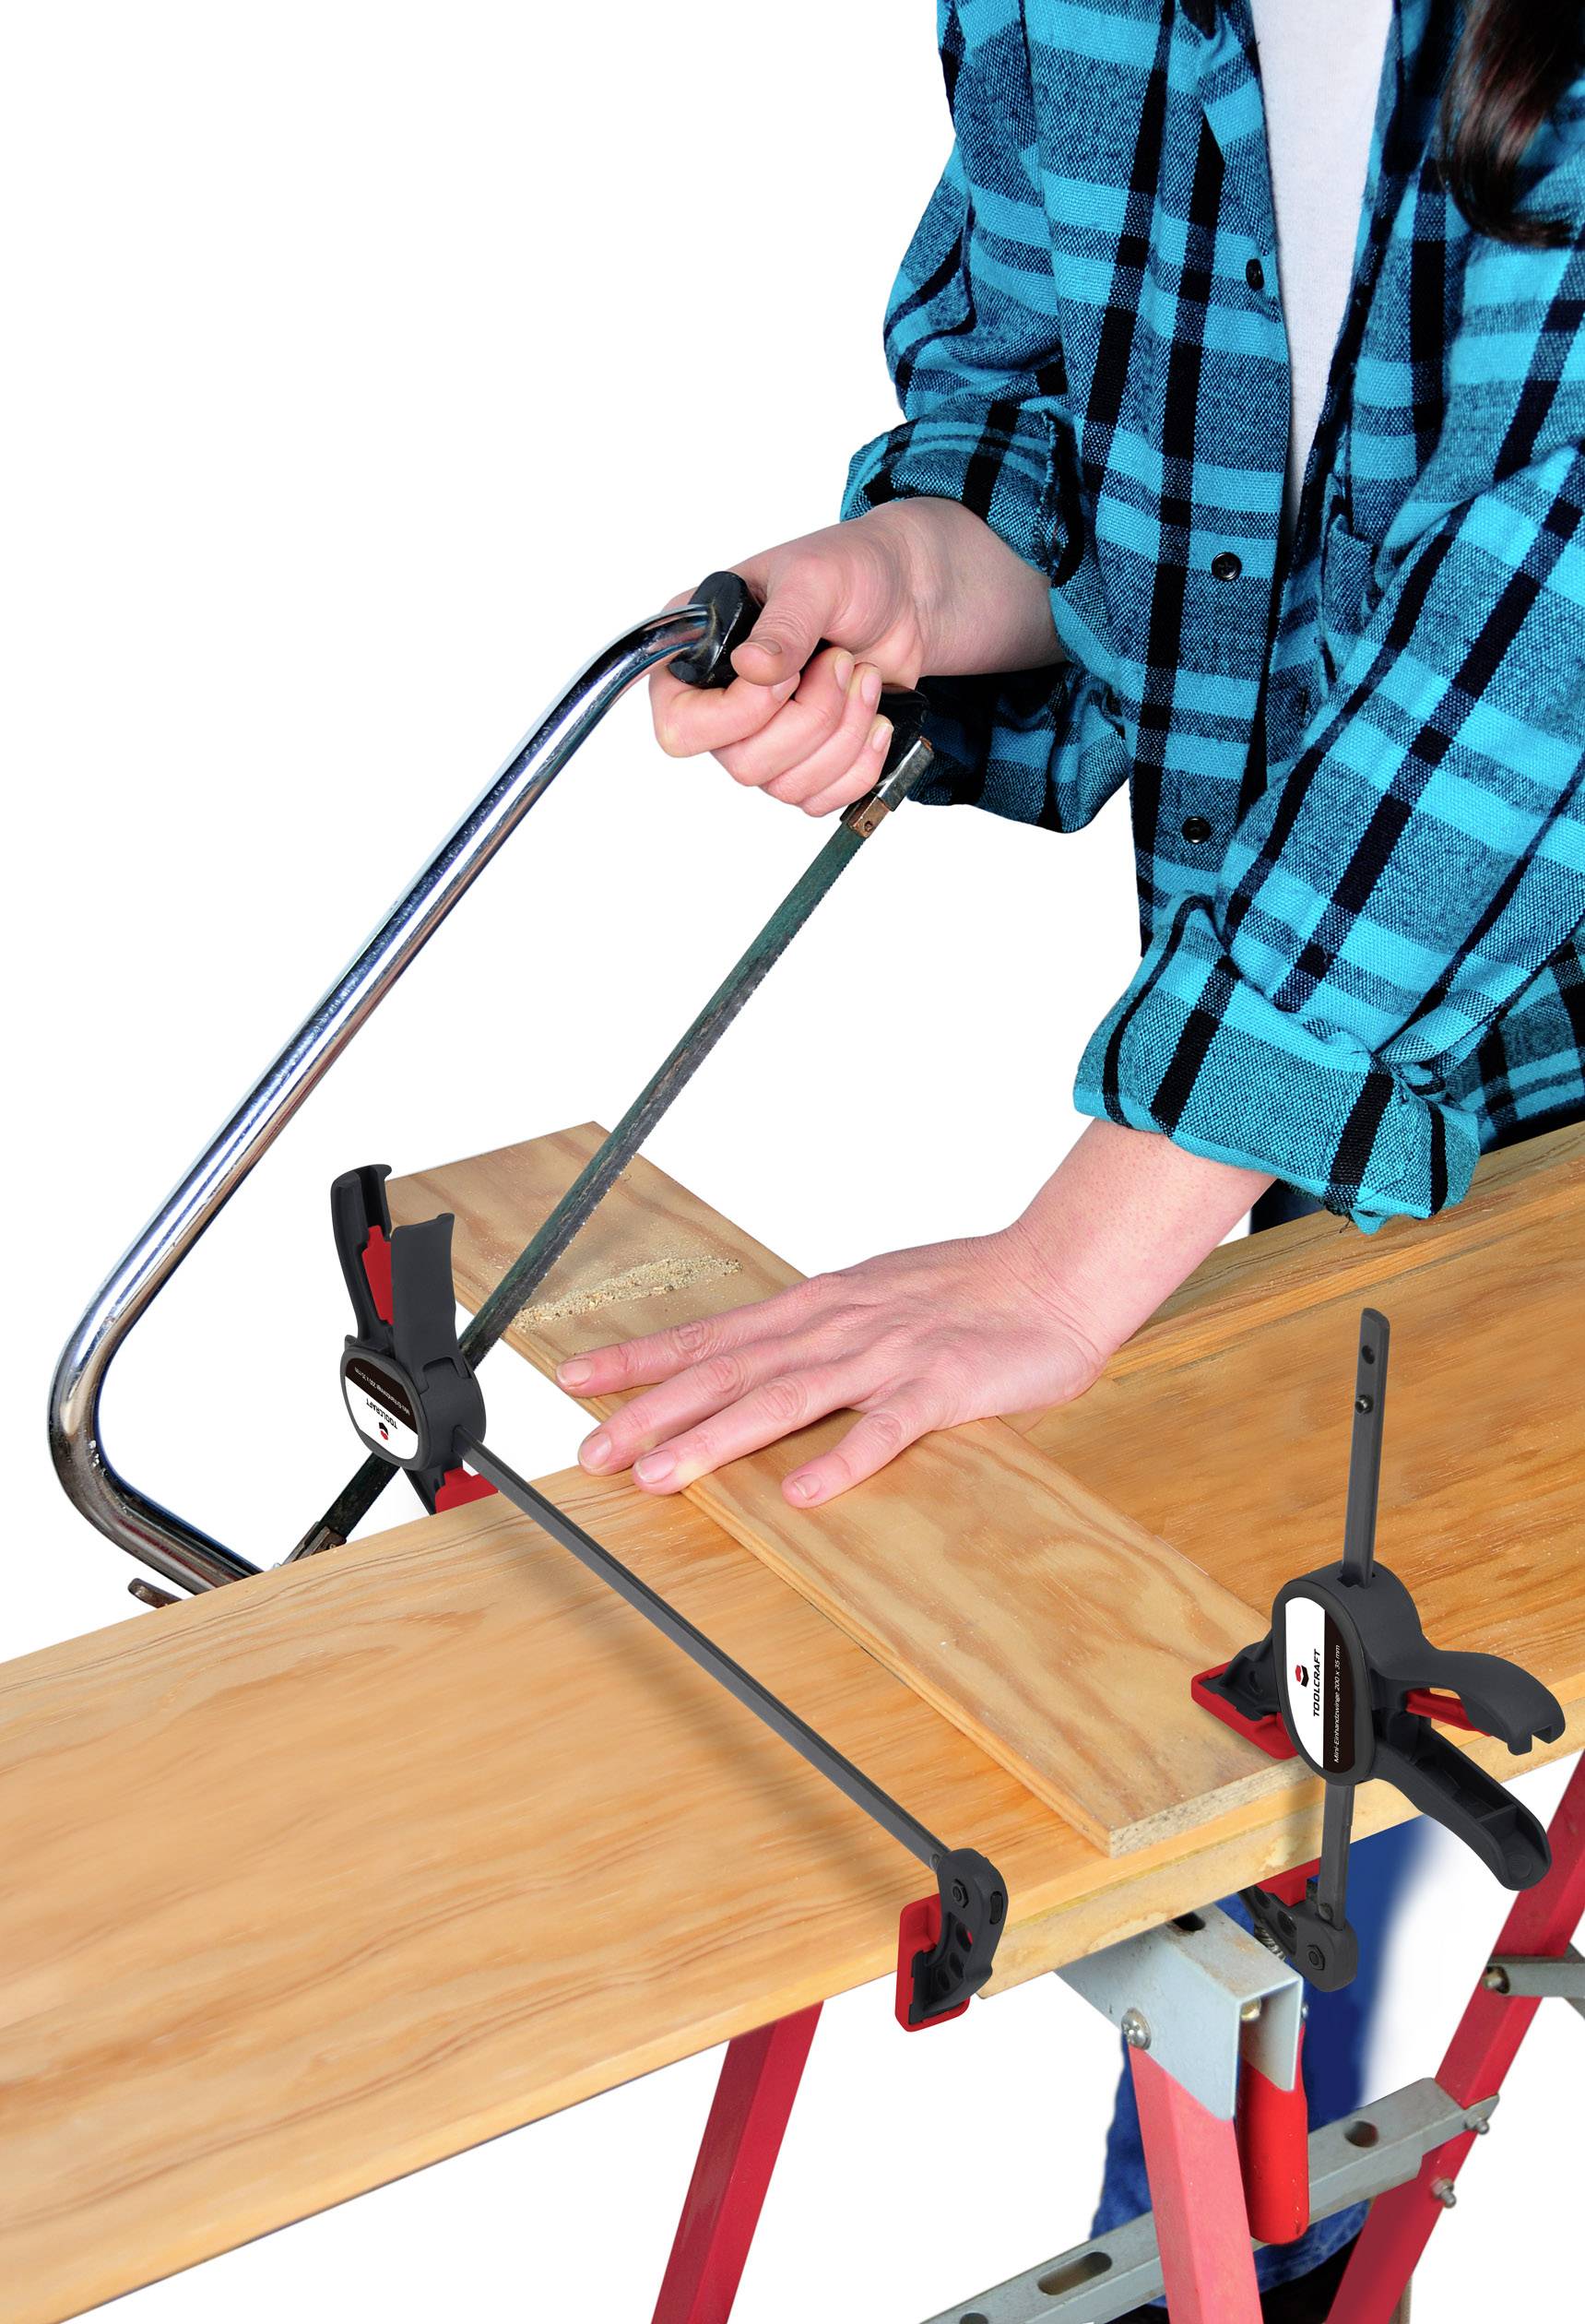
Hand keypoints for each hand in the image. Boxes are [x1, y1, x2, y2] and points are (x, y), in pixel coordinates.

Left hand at [560, 1125, 1272, 1505]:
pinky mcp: (940, 1385)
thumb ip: (808, 1332)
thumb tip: (745, 1360)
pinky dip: (840, 1459)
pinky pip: (885, 1429)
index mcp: (816, 1308)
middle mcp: (836, 1326)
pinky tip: (800, 1492)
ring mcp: (885, 1355)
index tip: (579, 1381)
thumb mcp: (867, 1297)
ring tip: (663, 1474)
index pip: (711, 1336)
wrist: (1056, 1271)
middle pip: (729, 1371)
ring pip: (785, 1399)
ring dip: (718, 1438)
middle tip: (593, 1451)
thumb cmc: (964, 1290)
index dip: (642, 1360)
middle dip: (654, 1412)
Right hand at [647, 498, 1060, 814]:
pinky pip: (820, 799)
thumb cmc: (852, 571)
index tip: (789, 672)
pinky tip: (878, 720)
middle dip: (812, 717)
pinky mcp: (805, 763)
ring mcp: (763, 740)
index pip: (682, 727)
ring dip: (844, 735)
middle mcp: (721, 705)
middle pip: (744, 764)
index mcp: (700, 653)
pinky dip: (860, 764)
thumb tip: (751, 667)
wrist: (908, 596)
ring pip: (787, 786)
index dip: (740, 713)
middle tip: (843, 661)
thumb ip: (783, 624)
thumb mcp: (814, 579)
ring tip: (864, 677)